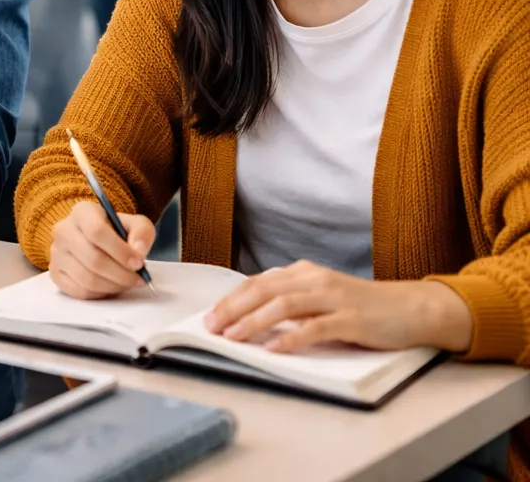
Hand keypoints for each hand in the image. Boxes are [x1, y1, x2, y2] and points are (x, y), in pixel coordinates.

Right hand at [48, 200, 154, 298]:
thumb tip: (138, 251)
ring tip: (126, 283)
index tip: (138, 263)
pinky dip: (100, 294)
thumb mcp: (135, 224)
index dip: (120, 251)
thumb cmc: (116, 232)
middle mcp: (63, 230)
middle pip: (93, 259)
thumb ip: (142, 233)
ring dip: (113, 286)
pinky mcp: (55, 273)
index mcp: (82, 212)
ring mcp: (56, 253)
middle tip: (138, 279)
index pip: (97, 232)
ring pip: (86, 278)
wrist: (95, 241)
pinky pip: (79, 291)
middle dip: (121, 274)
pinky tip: (110, 287)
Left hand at [203, 261, 472, 353]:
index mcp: (303, 272)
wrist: (412, 308)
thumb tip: (250, 317)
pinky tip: (275, 349)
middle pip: (264, 290)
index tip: (209, 316)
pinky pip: (316, 327)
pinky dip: (292, 338)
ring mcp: (333, 297)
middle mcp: (315, 279)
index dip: (230, 299)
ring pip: (284, 305)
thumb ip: (291, 301)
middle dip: (233, 309)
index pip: (257, 283)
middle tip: (211, 327)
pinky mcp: (352, 318)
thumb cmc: (362, 307)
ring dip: (254, 322)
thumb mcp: (321, 296)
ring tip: (234, 337)